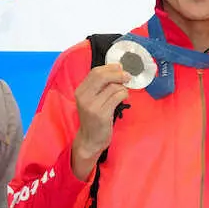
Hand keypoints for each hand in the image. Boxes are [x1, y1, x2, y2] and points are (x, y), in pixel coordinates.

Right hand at [71, 64, 130, 178]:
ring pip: (113, 87)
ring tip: (124, 92)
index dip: (110, 68)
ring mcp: (92, 106)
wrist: (90, 140)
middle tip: (128, 76)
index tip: (120, 68)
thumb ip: (99, 86)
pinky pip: (117, 97)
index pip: (95, 72)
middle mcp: (84, 97)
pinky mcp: (102, 114)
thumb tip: (117, 69)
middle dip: (118, 74)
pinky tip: (124, 98)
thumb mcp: (91, 100)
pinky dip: (124, 94)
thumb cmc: (94, 118)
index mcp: (80, 91)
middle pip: (102, 76)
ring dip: (123, 87)